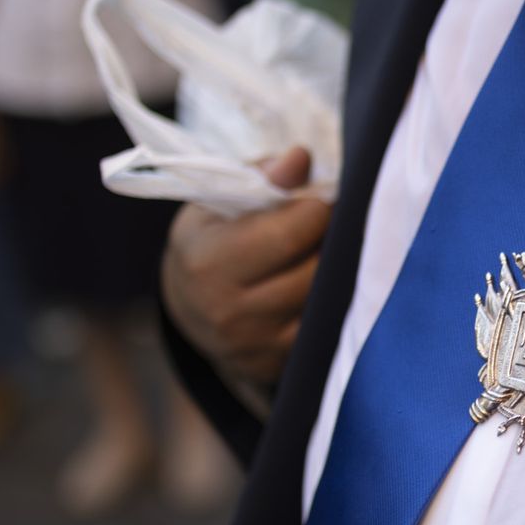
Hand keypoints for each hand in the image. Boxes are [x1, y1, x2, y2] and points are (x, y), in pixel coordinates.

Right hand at [162, 148, 329, 387]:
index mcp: (209, 262)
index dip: (317, 209)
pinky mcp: (272, 366)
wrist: (188, 304)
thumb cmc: (212, 237)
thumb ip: (263, 177)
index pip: (292, 232)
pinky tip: (320, 287)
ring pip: (324, 305)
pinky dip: (328, 308)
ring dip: (336, 275)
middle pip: (315, 272)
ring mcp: (251, 346)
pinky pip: (322, 334)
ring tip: (327, 252)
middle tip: (335, 224)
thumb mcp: (221, 200)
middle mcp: (227, 312)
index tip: (318, 199)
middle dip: (333, 243)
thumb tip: (300, 158)